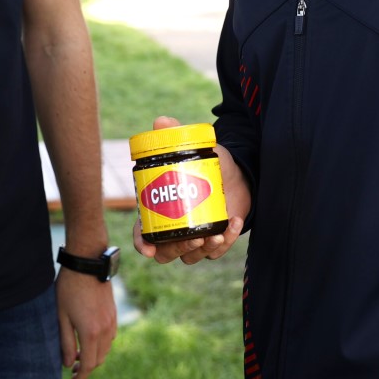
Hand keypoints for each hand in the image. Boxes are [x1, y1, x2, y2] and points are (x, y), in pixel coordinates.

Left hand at [56, 266, 116, 378]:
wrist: (87, 262)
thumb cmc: (69, 288)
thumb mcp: (62, 316)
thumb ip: (66, 342)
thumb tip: (69, 364)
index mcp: (91, 332)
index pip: (89, 364)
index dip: (81, 376)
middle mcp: (105, 329)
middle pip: (100, 359)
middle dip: (87, 367)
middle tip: (73, 368)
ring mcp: (112, 320)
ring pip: (107, 348)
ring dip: (95, 355)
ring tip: (79, 353)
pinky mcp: (113, 312)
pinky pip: (111, 336)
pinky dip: (101, 344)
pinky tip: (90, 338)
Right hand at [131, 116, 250, 264]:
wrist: (237, 172)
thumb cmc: (207, 163)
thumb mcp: (193, 147)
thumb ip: (175, 134)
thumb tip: (161, 121)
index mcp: (160, 210)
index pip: (143, 233)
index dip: (141, 242)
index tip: (148, 248)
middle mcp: (174, 227)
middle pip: (165, 252)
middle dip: (177, 249)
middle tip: (194, 239)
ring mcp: (195, 236)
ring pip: (190, 257)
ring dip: (203, 250)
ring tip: (217, 235)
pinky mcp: (216, 239)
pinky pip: (217, 251)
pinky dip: (227, 241)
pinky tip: (235, 222)